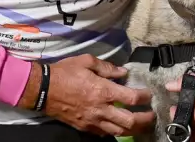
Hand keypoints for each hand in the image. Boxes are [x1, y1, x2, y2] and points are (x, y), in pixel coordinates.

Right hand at [17, 54, 154, 135]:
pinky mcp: (85, 127)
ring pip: (119, 131)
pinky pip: (105, 133)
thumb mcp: (86, 61)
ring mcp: (93, 121)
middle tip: (152, 114)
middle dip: (145, 119)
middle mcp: (101, 109)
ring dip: (134, 129)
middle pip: (130, 121)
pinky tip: (119, 126)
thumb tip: (123, 72)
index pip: (132, 98)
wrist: (43, 89)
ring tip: (142, 124)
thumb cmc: (64, 72)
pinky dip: (116, 130)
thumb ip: (107, 67)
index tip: (149, 94)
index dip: (145, 97)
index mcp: (103, 91)